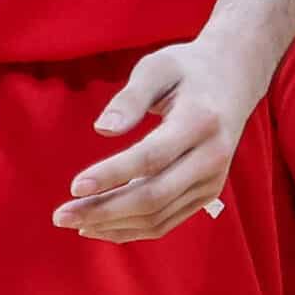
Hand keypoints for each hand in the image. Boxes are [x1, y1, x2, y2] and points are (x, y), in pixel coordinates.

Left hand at [52, 34, 264, 243]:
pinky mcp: (207, 194)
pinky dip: (131, 229)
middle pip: (153, 196)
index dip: (112, 175)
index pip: (151, 158)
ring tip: (73, 221)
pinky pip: (166, 222)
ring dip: (112, 225)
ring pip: (158, 217)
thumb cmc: (186, 69)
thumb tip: (101, 130)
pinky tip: (100, 226)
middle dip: (104, 210)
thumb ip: (130, 98)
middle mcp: (211, 158)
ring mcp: (212, 181)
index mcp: (200, 121)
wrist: (233, 79)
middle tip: (61, 214)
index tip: (74, 186)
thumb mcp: (158, 66)